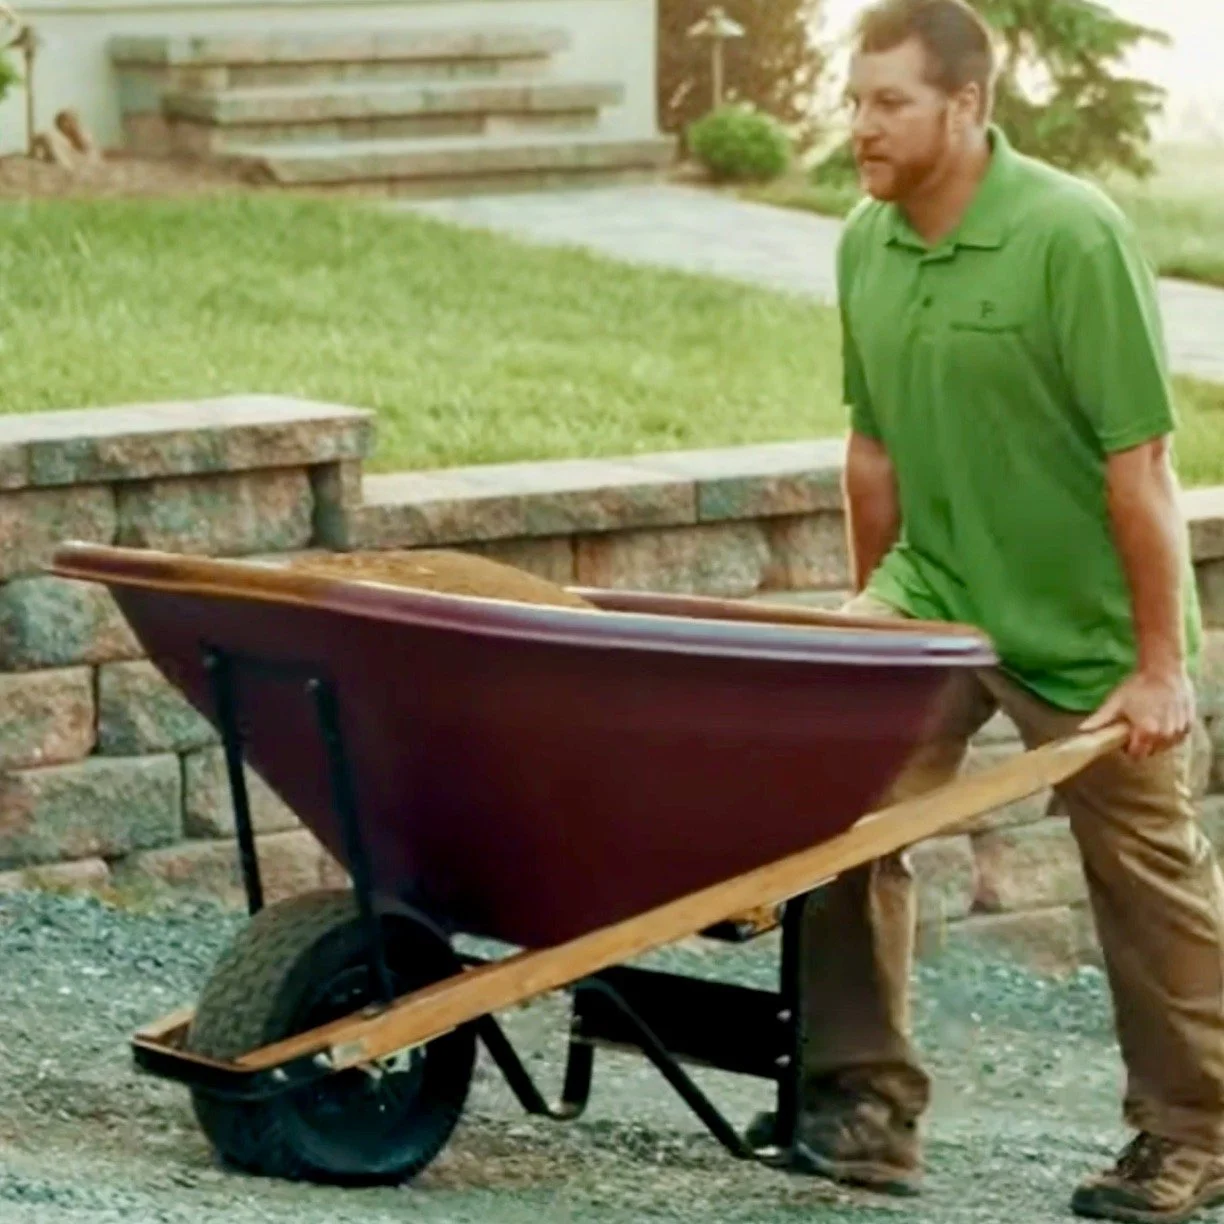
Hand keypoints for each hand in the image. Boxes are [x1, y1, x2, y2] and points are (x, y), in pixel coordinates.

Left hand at [1080, 667, 1194, 758]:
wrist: (1164, 670)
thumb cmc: (1137, 685)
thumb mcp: (1115, 702)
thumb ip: (1100, 719)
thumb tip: (1081, 730)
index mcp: (1146, 733)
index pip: (1136, 755)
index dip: (1129, 748)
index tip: (1126, 737)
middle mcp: (1164, 736)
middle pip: (1151, 752)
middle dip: (1142, 744)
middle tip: (1137, 728)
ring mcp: (1178, 732)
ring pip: (1165, 747)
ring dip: (1157, 740)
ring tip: (1150, 722)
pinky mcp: (1188, 726)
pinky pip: (1177, 739)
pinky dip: (1170, 734)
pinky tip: (1163, 720)